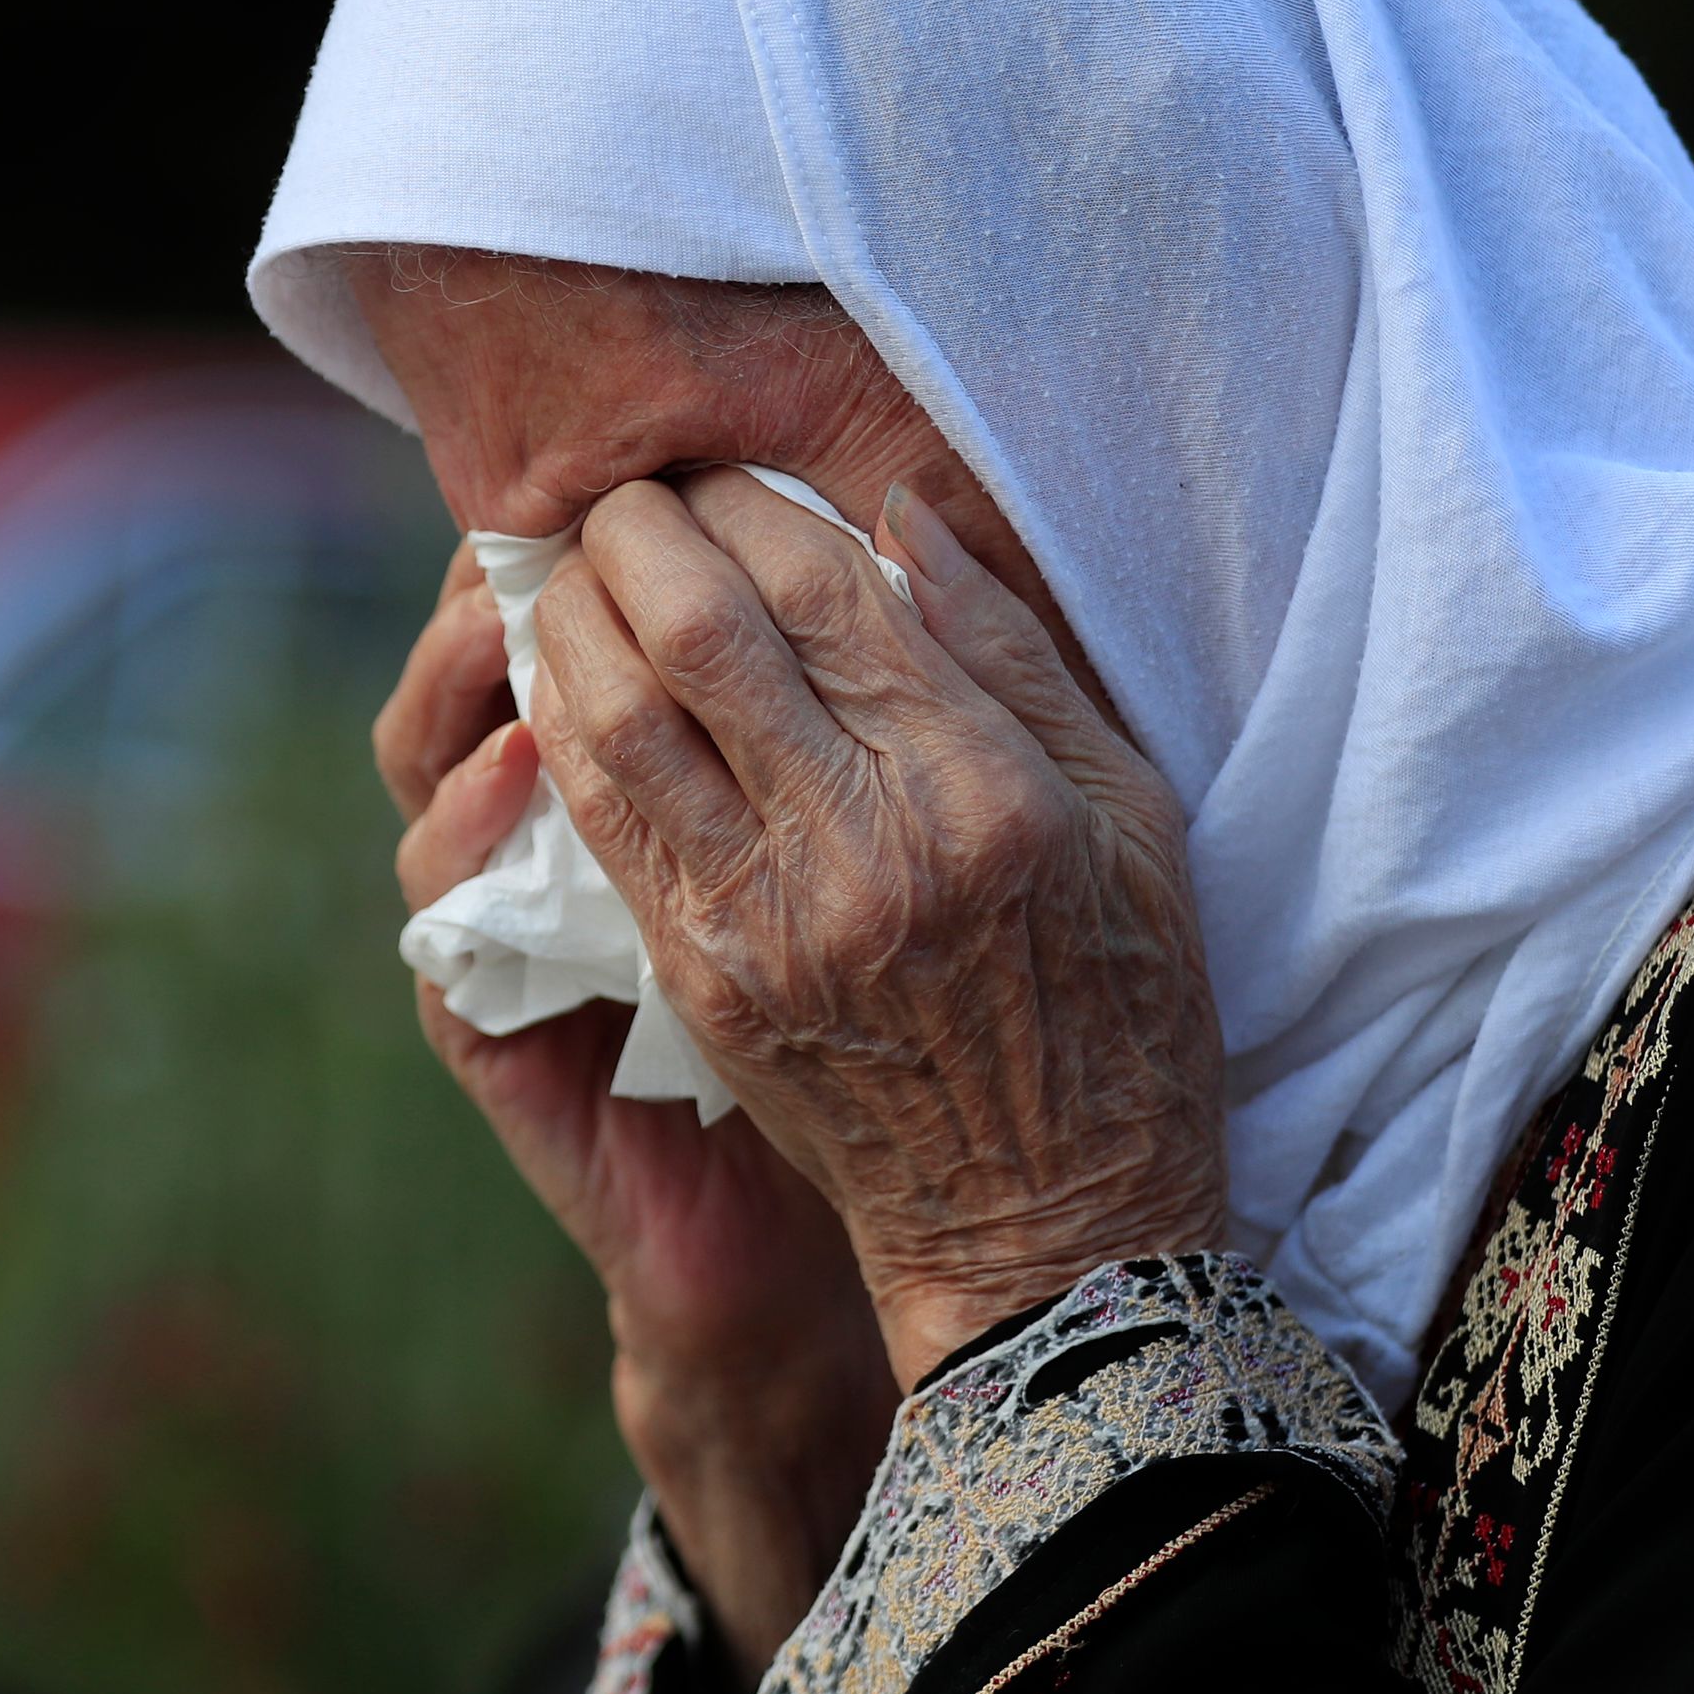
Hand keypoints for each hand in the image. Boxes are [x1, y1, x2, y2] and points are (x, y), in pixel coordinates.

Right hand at [379, 540, 892, 1669]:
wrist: (932, 1244)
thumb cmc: (942, 1030)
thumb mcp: (935, 841)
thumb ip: (899, 707)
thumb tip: (896, 526)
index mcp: (696, 787)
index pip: (614, 618)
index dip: (616, 533)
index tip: (659, 461)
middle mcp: (596, 844)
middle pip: (496, 662)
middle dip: (528, 574)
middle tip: (561, 505)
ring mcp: (539, 939)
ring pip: (437, 769)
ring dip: (459, 674)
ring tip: (519, 603)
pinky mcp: (512, 1040)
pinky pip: (451, 921)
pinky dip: (468, 833)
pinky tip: (519, 762)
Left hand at [532, 472, 1227, 1388]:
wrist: (1052, 1224)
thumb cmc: (1120, 1001)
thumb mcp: (1131, 813)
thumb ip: (1015, 656)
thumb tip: (903, 516)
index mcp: (979, 791)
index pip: (820, 591)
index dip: (745, 502)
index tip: (717, 469)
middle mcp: (863, 848)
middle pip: (697, 633)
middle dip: (634, 535)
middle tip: (621, 496)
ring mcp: (769, 923)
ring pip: (619, 721)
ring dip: (573, 620)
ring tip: (569, 567)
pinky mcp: (707, 985)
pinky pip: (605, 825)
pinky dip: (565, 732)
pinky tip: (561, 682)